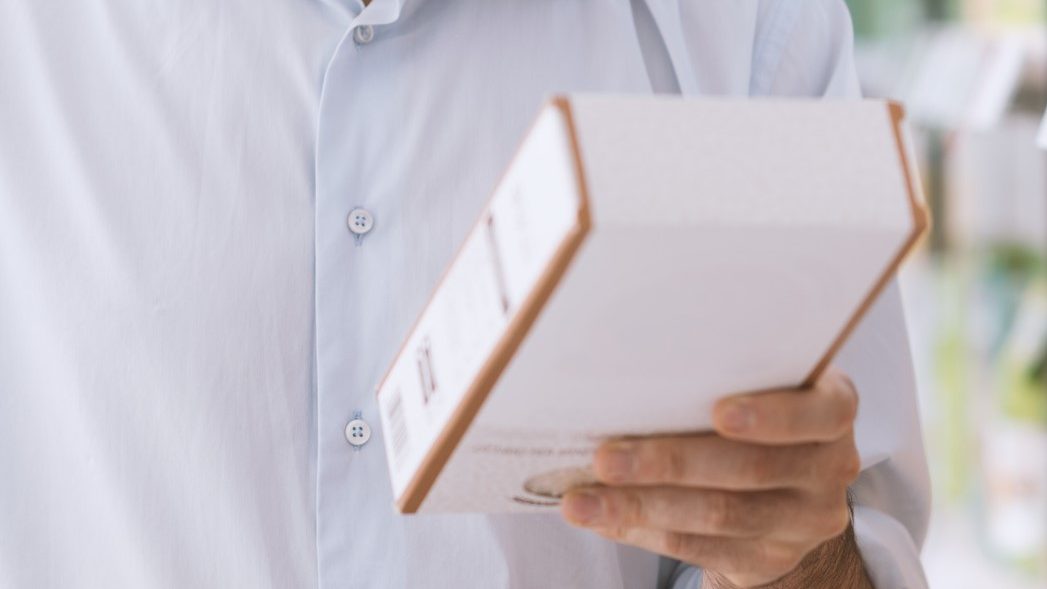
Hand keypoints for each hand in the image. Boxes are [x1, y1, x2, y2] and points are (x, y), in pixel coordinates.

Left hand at [560, 368, 869, 587]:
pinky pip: (703, 549)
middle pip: (747, 468)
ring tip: (583, 501)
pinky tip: (605, 520)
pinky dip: (646, 533)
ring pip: (719, 515)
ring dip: (641, 507)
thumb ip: (722, 375)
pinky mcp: (770, 558)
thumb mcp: (762, 383)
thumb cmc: (756, 410)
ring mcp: (805, 520)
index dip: (770, 416)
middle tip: (604, 457)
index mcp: (832, 408)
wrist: (789, 488)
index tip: (718, 412)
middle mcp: (830, 466)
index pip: (817, 413)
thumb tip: (620, 373)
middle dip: (667, 463)